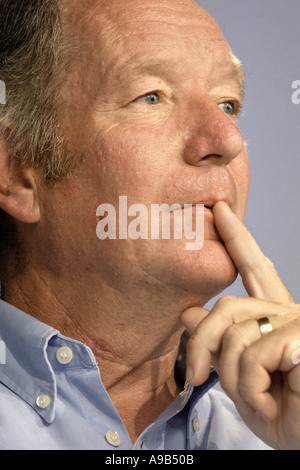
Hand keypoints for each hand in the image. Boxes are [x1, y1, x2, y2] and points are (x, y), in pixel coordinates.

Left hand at [181, 201, 299, 449]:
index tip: (221, 210)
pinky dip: (253, 390)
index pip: (254, 268)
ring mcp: (299, 322)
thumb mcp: (241, 378)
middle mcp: (289, 311)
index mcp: (276, 315)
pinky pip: (254, 356)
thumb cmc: (284, 413)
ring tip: (257, 400)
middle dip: (201, 345)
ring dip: (234, 381)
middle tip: (193, 377)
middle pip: (226, 307)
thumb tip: (187, 312)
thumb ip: (219, 343)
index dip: (237, 238)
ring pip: (234, 336)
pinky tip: (273, 401)